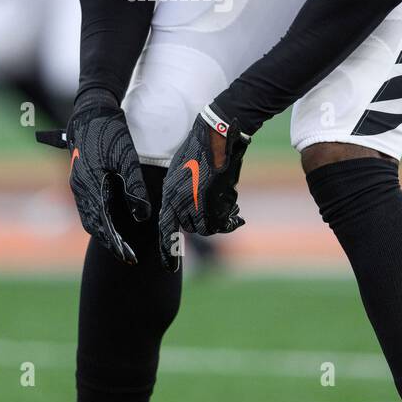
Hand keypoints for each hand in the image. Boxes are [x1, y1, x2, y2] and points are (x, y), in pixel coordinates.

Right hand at [37, 89, 149, 263]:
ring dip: (104, 232)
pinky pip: (88, 206)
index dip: (116, 242)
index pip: (103, 223)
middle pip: (93, 224)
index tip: (129, 256)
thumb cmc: (111, 132)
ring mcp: (77, 182)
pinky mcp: (80, 177)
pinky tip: (111, 222)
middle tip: (128, 257)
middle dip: (110, 242)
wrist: (90, 110)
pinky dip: (99, 219)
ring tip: (120, 245)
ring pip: (89, 216)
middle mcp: (79, 187)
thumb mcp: (127, 157)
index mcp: (90, 184)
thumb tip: (141, 215)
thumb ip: (134, 187)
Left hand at [158, 105, 250, 269]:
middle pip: (190, 229)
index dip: (167, 249)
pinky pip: (220, 221)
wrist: (216, 133)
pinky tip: (236, 213)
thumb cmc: (201, 148)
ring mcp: (195, 199)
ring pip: (206, 227)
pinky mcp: (213, 198)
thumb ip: (183, 194)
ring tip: (230, 210)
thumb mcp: (183, 172)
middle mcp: (178, 199)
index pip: (165, 228)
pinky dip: (229, 220)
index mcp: (169, 193)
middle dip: (206, 224)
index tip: (170, 268)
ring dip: (219, 221)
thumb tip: (190, 213)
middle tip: (222, 218)